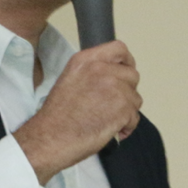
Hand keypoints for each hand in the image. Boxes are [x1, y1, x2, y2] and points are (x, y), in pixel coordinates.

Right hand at [13, 40, 140, 183]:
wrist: (51, 138)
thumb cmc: (56, 116)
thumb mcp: (70, 80)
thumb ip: (91, 74)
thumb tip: (111, 79)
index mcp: (87, 60)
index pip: (119, 49)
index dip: (127, 62)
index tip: (125, 73)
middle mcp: (102, 69)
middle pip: (132, 75)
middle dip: (127, 91)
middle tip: (114, 105)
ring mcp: (115, 88)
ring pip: (135, 98)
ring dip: (126, 111)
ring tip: (109, 121)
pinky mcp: (123, 108)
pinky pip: (134, 117)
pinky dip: (126, 127)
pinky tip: (112, 132)